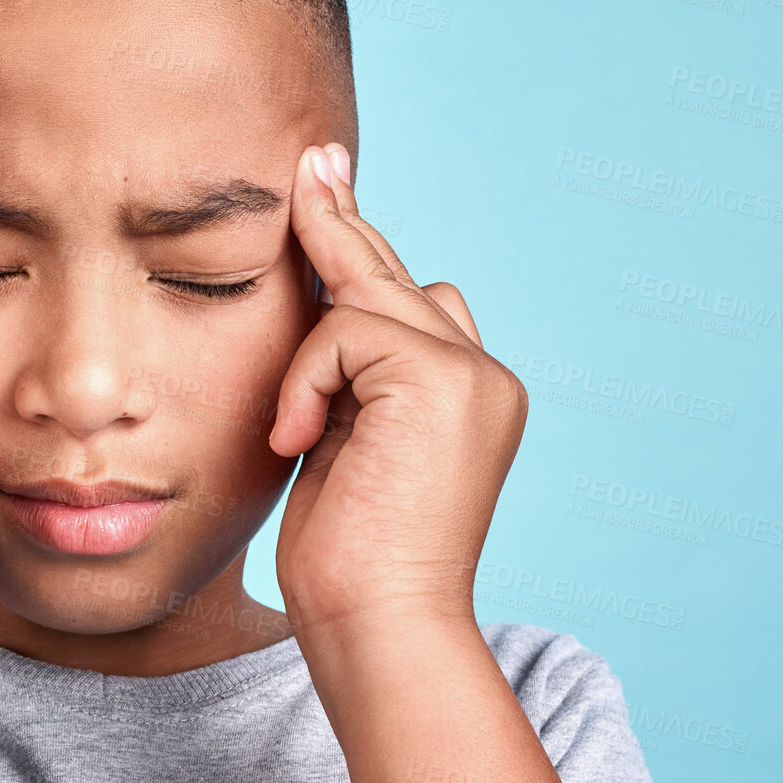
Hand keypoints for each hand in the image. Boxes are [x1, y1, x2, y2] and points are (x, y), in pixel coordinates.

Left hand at [268, 143, 528, 633]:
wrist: (376, 624)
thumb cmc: (346, 556)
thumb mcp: (343, 445)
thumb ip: (349, 377)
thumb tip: (324, 307)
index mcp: (464, 394)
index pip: (409, 300)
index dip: (358, 247)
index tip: (323, 183)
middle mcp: (482, 375)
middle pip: (396, 274)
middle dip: (340, 220)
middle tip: (312, 158)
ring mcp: (471, 373)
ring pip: (367, 296)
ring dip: (312, 355)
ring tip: (301, 435)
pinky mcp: (442, 378)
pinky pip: (343, 330)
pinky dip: (306, 379)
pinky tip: (301, 440)